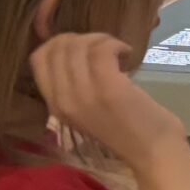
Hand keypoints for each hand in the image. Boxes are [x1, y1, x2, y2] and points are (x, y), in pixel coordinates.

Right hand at [29, 32, 187, 170]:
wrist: (152, 151)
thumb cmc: (126, 128)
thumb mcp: (87, 109)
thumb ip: (73, 86)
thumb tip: (73, 49)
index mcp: (55, 105)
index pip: (38, 59)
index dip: (59, 43)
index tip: (83, 48)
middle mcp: (62, 100)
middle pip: (56, 48)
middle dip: (81, 38)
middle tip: (103, 47)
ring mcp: (83, 95)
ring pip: (77, 46)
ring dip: (101, 40)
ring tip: (117, 51)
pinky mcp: (108, 89)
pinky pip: (101, 50)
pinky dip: (115, 44)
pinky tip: (127, 53)